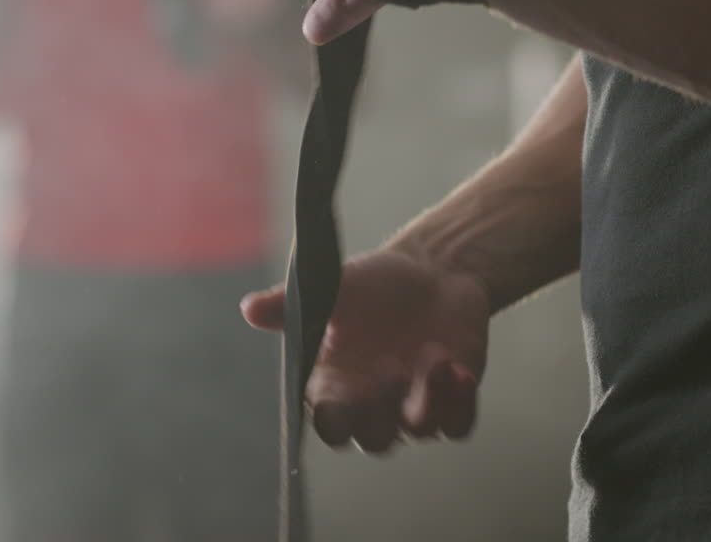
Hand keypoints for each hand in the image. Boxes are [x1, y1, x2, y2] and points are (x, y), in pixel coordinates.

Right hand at [241, 246, 490, 454]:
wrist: (434, 272)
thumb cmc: (376, 284)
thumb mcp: (335, 287)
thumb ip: (292, 303)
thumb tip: (248, 308)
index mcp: (338, 386)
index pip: (330, 424)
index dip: (333, 421)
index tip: (337, 402)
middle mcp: (375, 405)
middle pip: (374, 439)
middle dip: (381, 412)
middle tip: (389, 370)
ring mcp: (416, 406)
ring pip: (420, 430)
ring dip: (427, 400)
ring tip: (436, 358)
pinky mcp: (454, 400)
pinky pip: (459, 425)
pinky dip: (462, 407)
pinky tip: (462, 374)